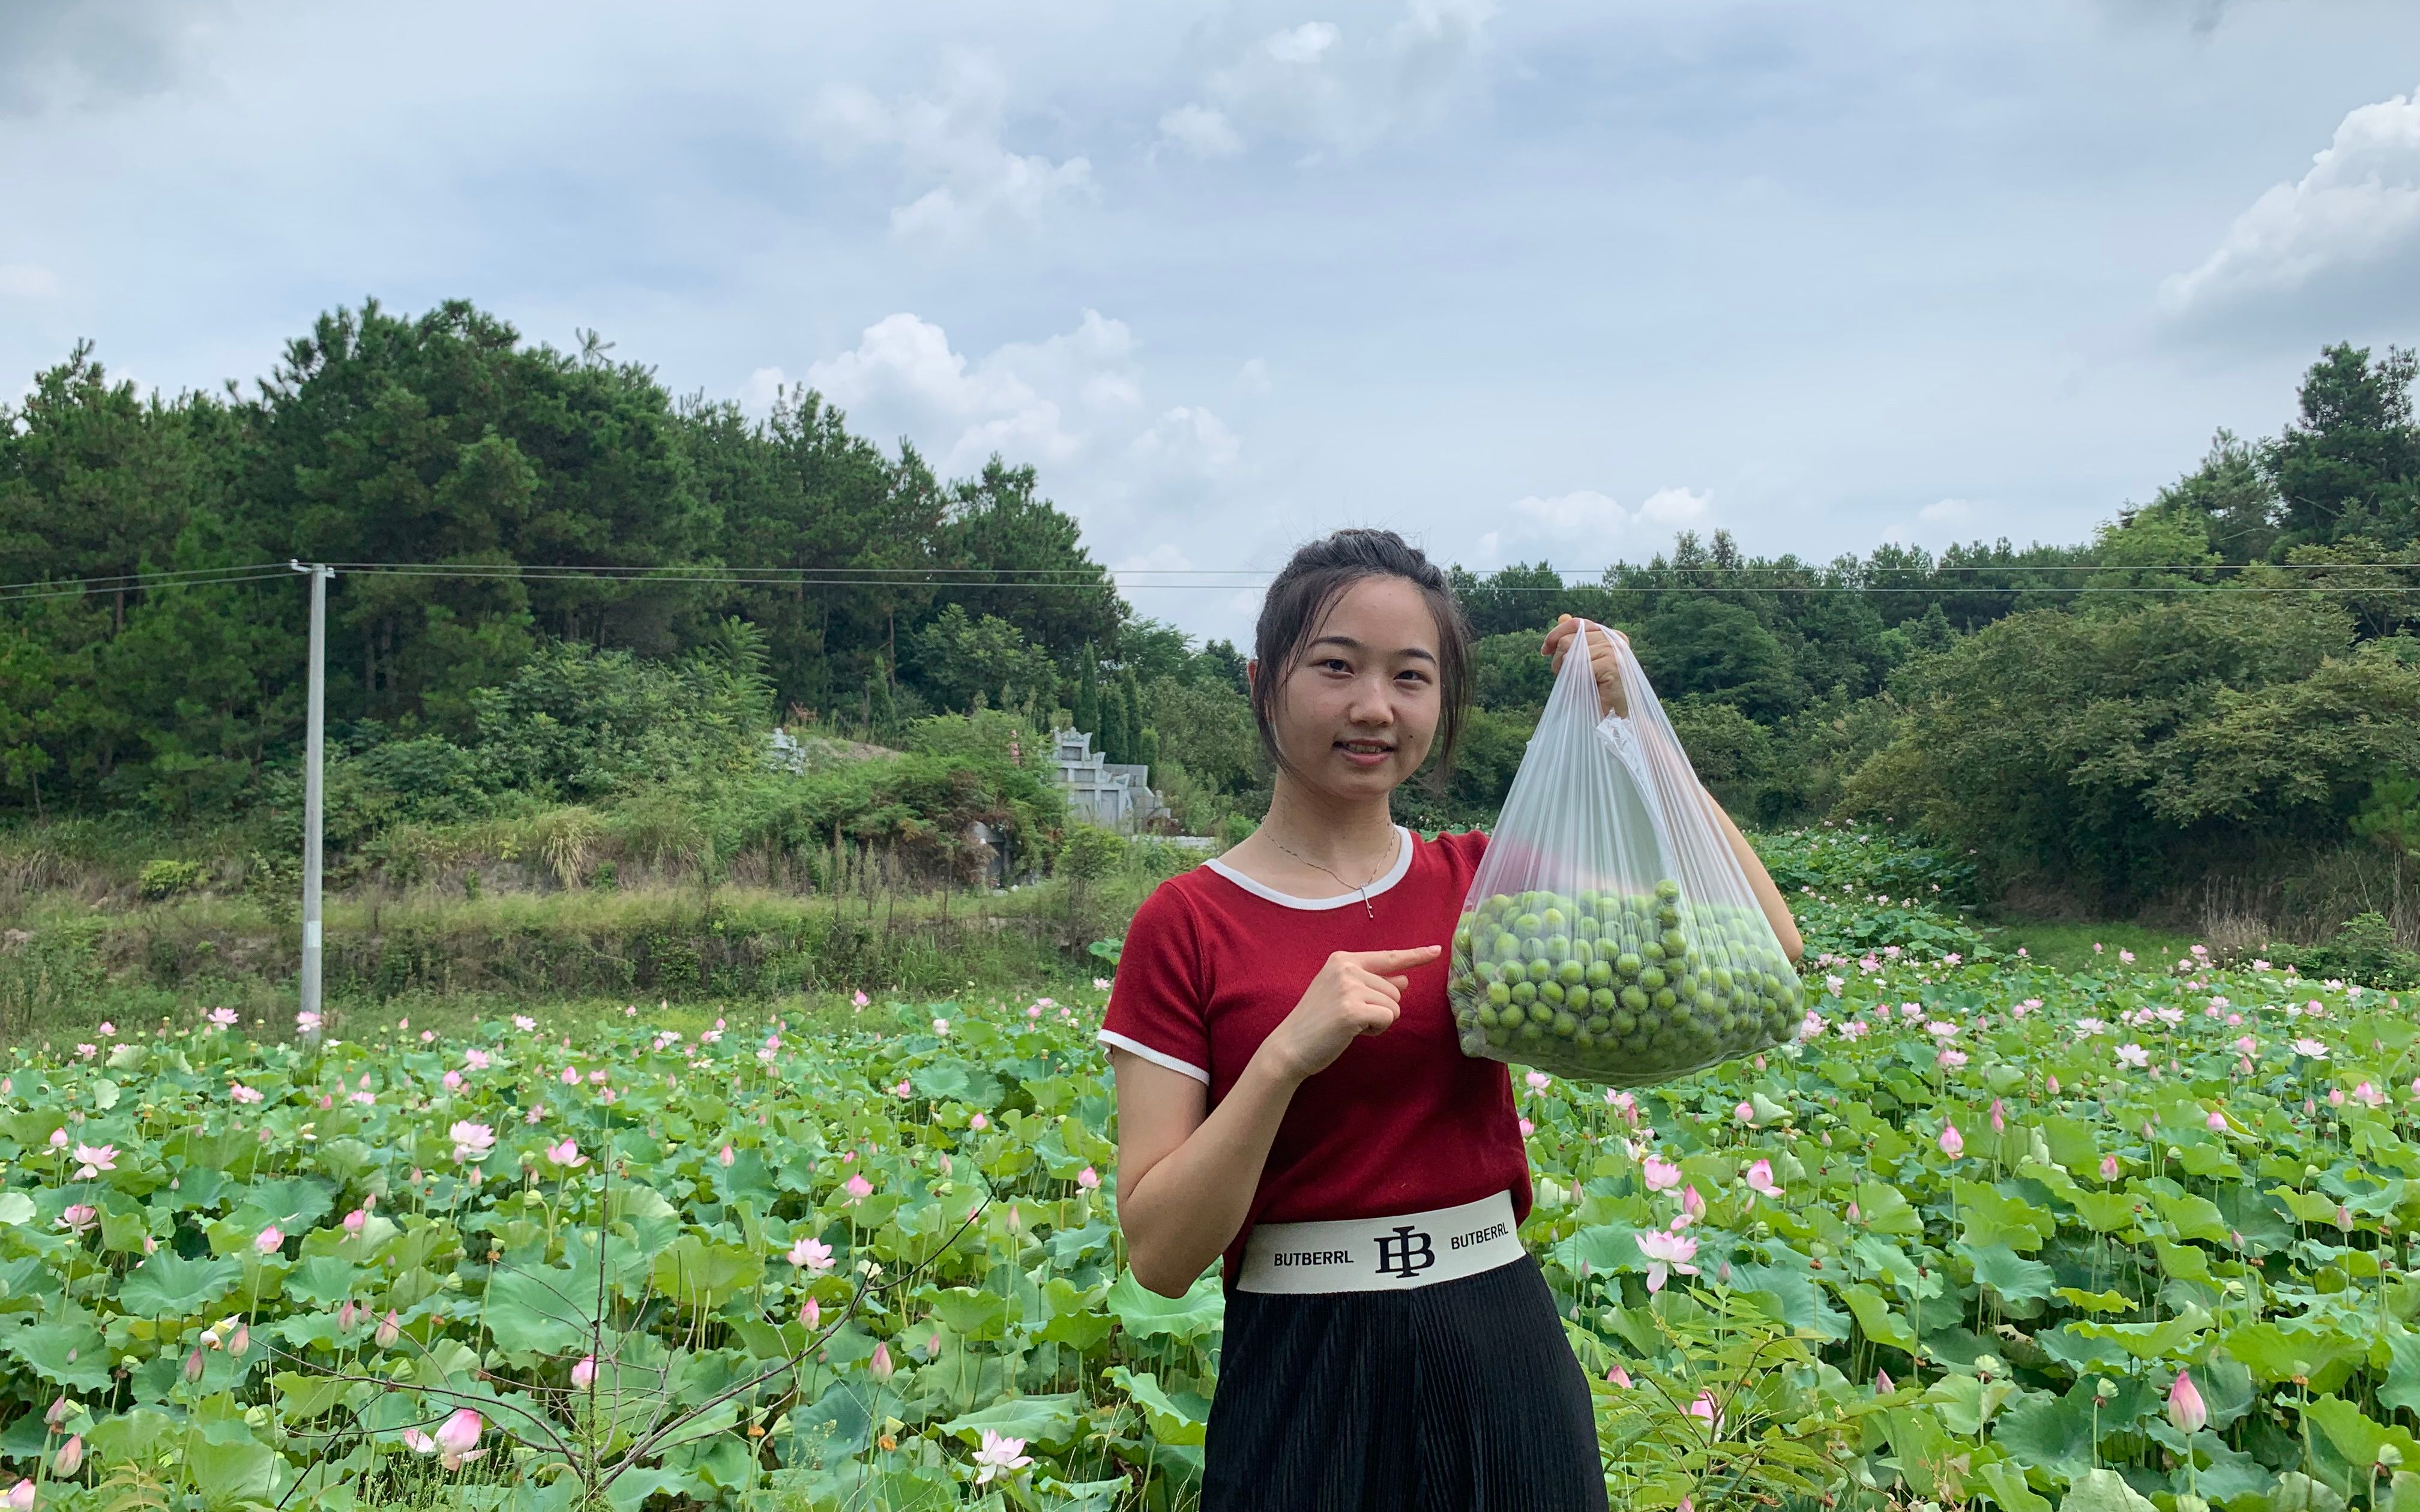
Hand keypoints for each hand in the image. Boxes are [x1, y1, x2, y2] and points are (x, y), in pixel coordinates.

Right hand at [1257, 947, 1439, 1084]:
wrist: (1290, 1045)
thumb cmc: (1318, 1022)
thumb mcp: (1345, 995)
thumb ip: (1373, 984)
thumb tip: (1404, 978)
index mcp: (1343, 960)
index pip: (1388, 957)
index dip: (1415, 956)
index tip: (1437, 950)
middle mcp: (1347, 968)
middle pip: (1396, 989)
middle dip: (1381, 1009)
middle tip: (1351, 1018)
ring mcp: (1349, 988)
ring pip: (1394, 1006)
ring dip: (1378, 1021)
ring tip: (1349, 1024)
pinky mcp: (1352, 1010)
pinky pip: (1387, 1019)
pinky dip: (1376, 1030)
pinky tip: (1352, 1032)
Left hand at [1542, 614, 1628, 717]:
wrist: (1618, 715)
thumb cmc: (1600, 689)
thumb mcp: (1584, 660)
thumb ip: (1576, 639)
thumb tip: (1563, 617)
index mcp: (1612, 634)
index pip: (1578, 623)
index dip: (1555, 634)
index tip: (1545, 651)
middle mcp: (1615, 639)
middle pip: (1570, 639)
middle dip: (1559, 659)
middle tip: (1562, 675)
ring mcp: (1616, 651)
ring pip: (1572, 654)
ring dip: (1565, 672)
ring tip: (1575, 683)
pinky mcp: (1613, 665)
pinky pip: (1580, 667)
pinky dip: (1577, 679)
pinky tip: (1586, 687)